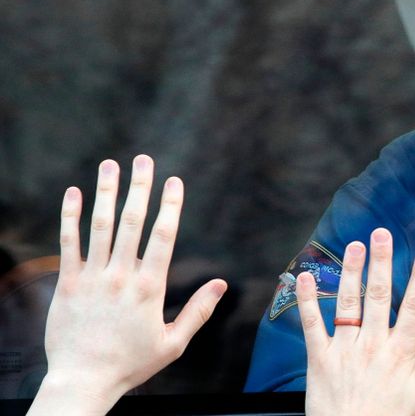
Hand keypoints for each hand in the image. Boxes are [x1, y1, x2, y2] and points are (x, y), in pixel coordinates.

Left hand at [29, 156, 226, 415]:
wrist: (84, 380)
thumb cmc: (131, 364)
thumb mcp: (173, 342)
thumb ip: (198, 311)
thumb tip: (221, 283)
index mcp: (149, 287)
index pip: (163, 236)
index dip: (170, 205)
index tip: (174, 181)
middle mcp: (121, 276)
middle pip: (132, 222)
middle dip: (140, 187)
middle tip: (144, 159)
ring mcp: (92, 277)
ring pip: (101, 226)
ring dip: (107, 192)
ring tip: (110, 165)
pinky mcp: (67, 283)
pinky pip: (69, 243)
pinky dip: (70, 216)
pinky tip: (73, 193)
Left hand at [298, 228, 414, 415]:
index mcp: (400, 354)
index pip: (413, 307)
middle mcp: (372, 346)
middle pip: (378, 296)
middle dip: (381, 261)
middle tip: (382, 233)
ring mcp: (344, 351)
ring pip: (348, 303)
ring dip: (351, 271)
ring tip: (355, 245)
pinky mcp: (318, 360)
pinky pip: (312, 325)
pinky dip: (307, 300)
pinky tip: (305, 277)